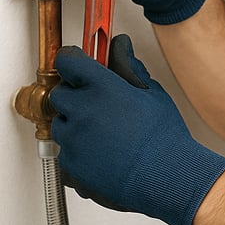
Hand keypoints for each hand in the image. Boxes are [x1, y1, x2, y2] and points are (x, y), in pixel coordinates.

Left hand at [50, 34, 224, 224]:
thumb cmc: (162, 136)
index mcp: (102, 88)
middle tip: (95, 99)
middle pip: (59, 93)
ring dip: (74, 122)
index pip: (68, 61)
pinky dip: (78, 150)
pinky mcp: (70, 167)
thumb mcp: (152, 92)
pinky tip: (103, 151)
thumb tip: (120, 47)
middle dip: (74, 93)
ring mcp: (73, 141)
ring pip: (60, 123)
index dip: (73, 60)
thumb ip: (129, 66)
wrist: (165, 176)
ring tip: (103, 130)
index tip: (78, 61)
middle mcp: (82, 112)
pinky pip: (65, 152)